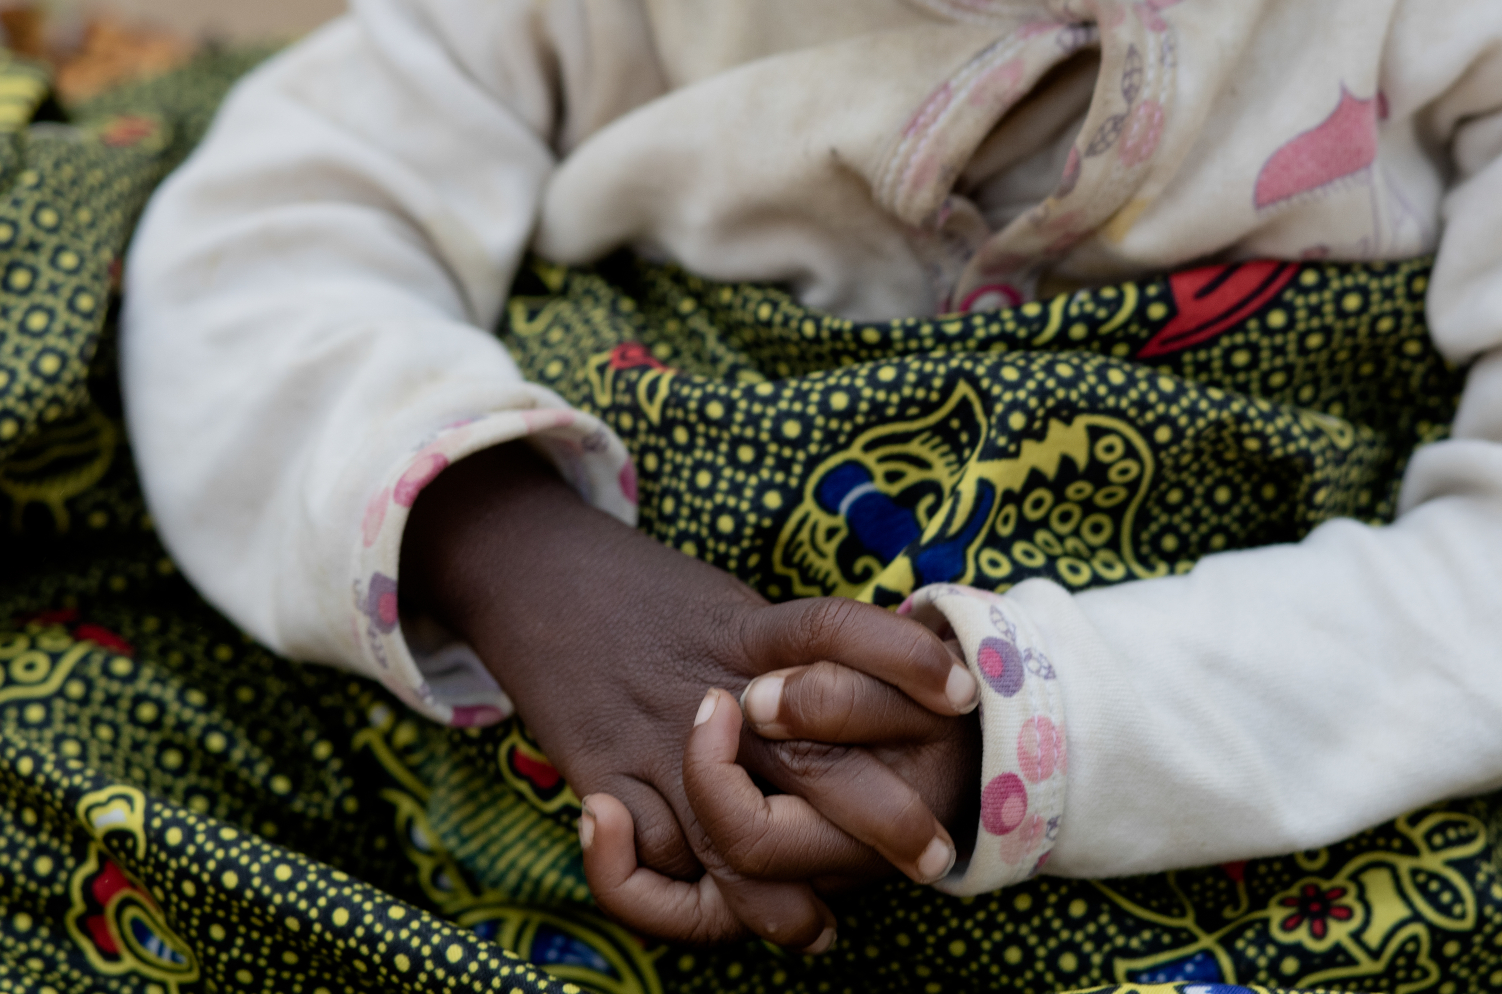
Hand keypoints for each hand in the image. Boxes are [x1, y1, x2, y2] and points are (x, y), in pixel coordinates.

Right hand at [398, 443, 977, 945]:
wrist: (537, 574)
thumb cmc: (647, 595)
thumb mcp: (731, 603)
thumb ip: (792, 650)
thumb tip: (890, 670)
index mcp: (749, 632)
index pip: (836, 632)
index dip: (905, 658)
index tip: (964, 692)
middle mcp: (712, 690)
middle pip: (810, 760)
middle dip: (879, 820)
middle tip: (934, 857)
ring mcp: (656, 739)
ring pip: (735, 838)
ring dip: (787, 898)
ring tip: (828, 926)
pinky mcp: (604, 776)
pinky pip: (657, 865)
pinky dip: (698, 905)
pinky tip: (750, 920)